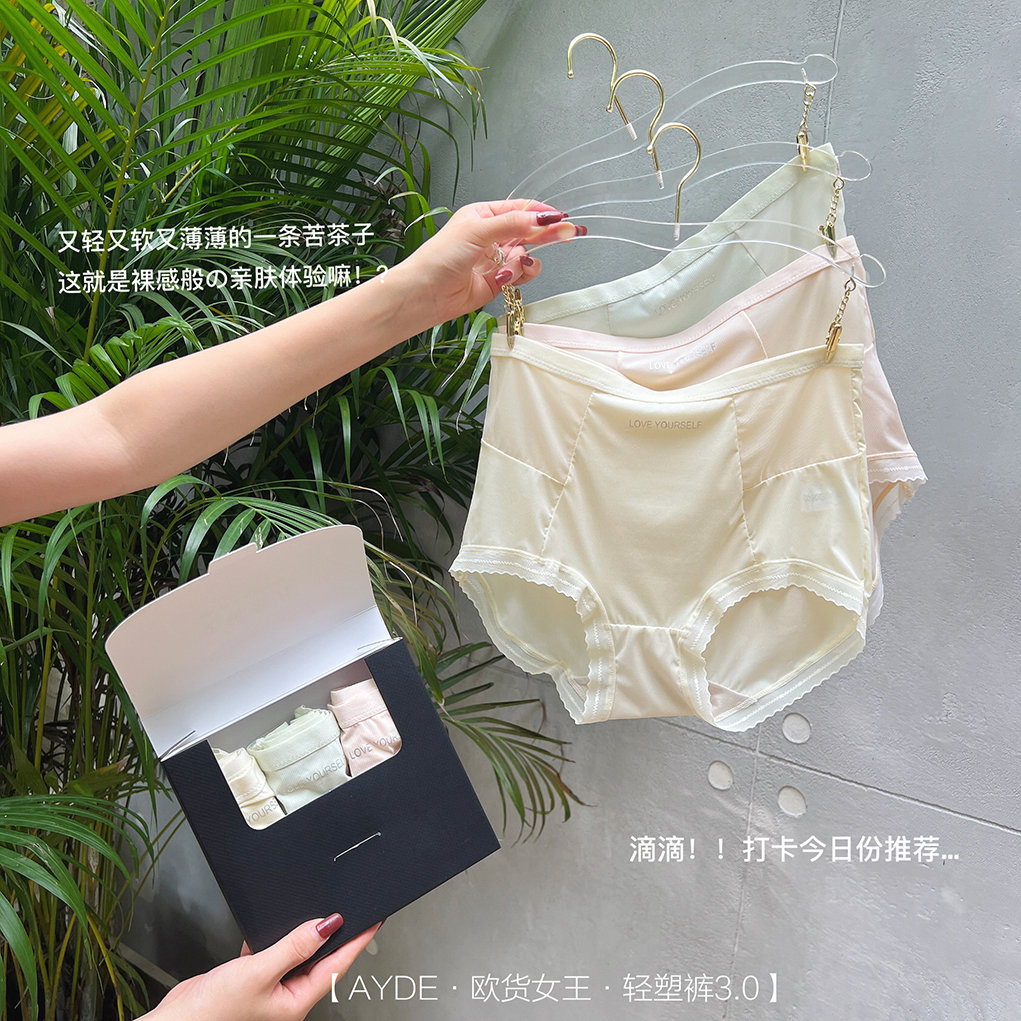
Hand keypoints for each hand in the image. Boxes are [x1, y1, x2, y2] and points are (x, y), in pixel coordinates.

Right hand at [144, 914, 378, 1020]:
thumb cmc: (210, 1016)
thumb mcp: (258, 974)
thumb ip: (293, 947)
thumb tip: (326, 925)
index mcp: (295, 1003)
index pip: (338, 965)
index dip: (357, 940)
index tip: (374, 919)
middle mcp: (285, 998)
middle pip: (319, 960)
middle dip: (333, 934)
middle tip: (351, 908)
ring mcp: (267, 990)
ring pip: (295, 955)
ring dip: (302, 933)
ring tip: (317, 911)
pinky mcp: (248, 981)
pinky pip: (270, 954)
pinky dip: (272, 937)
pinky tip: (269, 925)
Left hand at [386, 199, 582, 331]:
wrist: (426, 293)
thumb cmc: (441, 257)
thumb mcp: (478, 230)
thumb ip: (513, 224)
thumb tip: (542, 219)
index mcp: (484, 215)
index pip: (521, 210)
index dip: (542, 214)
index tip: (562, 218)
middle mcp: (492, 236)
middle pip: (529, 231)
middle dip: (547, 234)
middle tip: (569, 234)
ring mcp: (496, 259)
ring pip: (527, 256)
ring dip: (523, 262)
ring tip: (511, 267)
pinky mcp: (498, 280)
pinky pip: (520, 274)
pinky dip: (518, 276)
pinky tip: (506, 277)